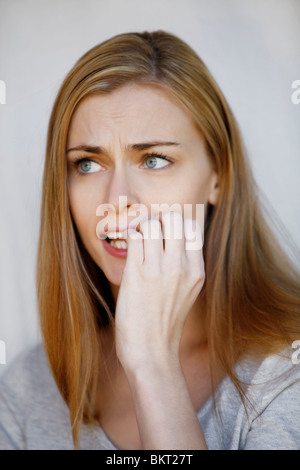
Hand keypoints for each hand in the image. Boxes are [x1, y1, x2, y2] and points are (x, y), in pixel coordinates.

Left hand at [115, 211, 204, 372]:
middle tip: (149, 233)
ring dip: (141, 227)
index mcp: (197, 270)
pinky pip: (133, 237)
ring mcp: (159, 269)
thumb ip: (184, 264)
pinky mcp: (137, 274)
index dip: (176, 223)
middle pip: (173, 217)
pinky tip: (128, 250)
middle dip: (158, 219)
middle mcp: (181, 266)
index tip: (164, 232)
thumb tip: (171, 236)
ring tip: (137, 242)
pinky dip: (129, 237)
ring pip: (151, 223)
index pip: (192, 226)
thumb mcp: (187, 291)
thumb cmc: (165, 322)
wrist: (152, 352)